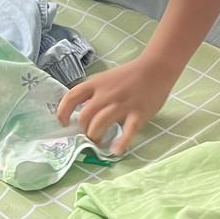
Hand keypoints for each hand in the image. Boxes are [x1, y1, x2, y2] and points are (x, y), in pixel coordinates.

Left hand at [54, 54, 179, 154]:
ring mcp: (122, 104)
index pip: (71, 97)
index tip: (64, 123)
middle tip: (90, 135)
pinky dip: (121, 143)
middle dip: (84, 130)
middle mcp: (106, 94)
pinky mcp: (138, 113)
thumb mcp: (106, 79)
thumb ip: (95, 93)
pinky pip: (128, 131)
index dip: (63, 112)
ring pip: (100, 124)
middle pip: (85, 116)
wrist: (156, 68)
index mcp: (96, 84)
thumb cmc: (130, 75)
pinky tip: (116, 150)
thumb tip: (82, 114)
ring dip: (96, 137)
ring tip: (101, 143)